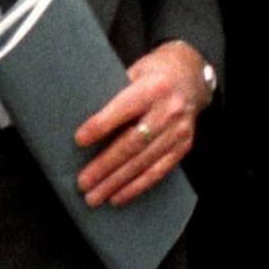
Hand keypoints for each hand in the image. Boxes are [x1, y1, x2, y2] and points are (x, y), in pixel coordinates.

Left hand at [71, 40, 204, 207]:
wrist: (190, 76)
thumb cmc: (152, 73)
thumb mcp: (133, 72)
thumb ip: (114, 93)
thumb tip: (78, 117)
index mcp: (154, 87)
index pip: (124, 109)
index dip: (101, 126)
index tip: (79, 141)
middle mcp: (169, 110)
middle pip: (133, 143)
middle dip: (105, 166)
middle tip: (83, 182)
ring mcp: (179, 131)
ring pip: (144, 162)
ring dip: (117, 182)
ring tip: (94, 196)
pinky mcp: (184, 146)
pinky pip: (158, 171)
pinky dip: (137, 186)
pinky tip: (118, 196)